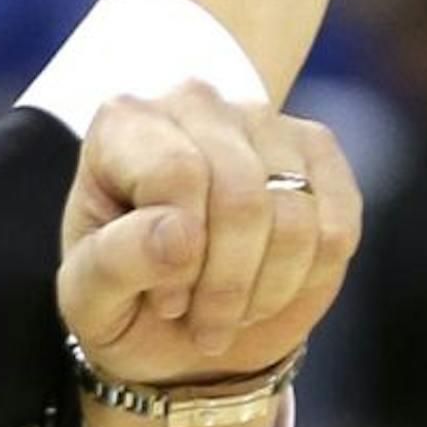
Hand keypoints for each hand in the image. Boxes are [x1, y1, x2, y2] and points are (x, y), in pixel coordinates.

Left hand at [57, 82, 360, 384]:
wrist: (179, 317)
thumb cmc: (121, 298)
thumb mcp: (89, 296)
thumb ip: (115, 262)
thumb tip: (179, 236)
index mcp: (123, 123)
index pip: (178, 176)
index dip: (179, 256)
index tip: (165, 300)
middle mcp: (194, 102)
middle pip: (241, 195)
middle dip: (227, 283)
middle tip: (203, 324)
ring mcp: (262, 120)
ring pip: (294, 215)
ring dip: (265, 289)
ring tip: (229, 310)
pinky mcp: (317, 151)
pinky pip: (337, 228)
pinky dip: (305, 280)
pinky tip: (267, 289)